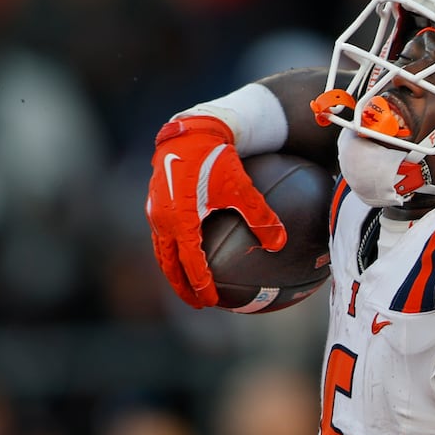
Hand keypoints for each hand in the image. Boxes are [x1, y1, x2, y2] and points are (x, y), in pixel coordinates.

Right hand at [146, 115, 286, 307]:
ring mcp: (155, 212)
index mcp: (181, 220)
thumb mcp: (241, 187)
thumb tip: (279, 243)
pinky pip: (162, 235)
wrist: (191, 130)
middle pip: (169, 264)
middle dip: (182, 286)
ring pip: (162, 251)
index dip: (201, 285)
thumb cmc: (217, 157)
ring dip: (174, 270)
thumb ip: (260, 216)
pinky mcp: (155, 203)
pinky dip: (173, 250)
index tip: (212, 302)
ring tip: (188, 285)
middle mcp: (163, 219)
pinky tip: (188, 253)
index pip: (191, 263)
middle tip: (197, 304)